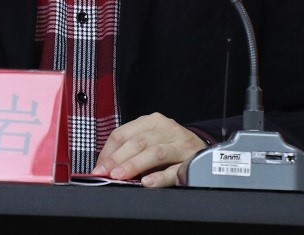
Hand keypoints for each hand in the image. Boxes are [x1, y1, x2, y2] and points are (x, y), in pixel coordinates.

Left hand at [92, 113, 207, 187]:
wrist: (204, 150)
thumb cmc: (171, 146)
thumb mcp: (151, 140)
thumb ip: (131, 150)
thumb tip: (105, 166)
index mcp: (152, 122)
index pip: (124, 133)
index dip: (108, 151)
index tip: (98, 167)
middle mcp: (167, 130)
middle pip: (138, 142)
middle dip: (118, 158)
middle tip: (105, 173)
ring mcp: (181, 145)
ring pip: (155, 153)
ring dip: (135, 165)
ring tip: (120, 176)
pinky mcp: (192, 162)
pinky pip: (174, 170)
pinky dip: (160, 177)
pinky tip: (148, 182)